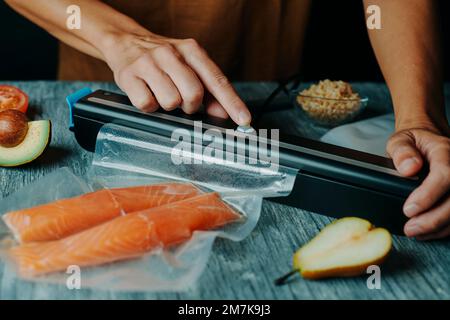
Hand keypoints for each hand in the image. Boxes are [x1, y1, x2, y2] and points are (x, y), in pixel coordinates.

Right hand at [101, 32, 250, 124]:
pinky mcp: (129, 76)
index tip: (244, 120)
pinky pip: (147, 105)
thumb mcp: (189, 66)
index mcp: (191, 51)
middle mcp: (171, 54)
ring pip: (171, 102)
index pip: (217, 80)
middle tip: (182, 100)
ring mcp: (148, 64)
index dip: (232, 102)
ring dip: (168, 105)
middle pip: (193, 94)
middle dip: (190, 105)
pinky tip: (148, 94)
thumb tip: (223, 114)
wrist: (126, 41)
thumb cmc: (163, 59)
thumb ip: (208, 90)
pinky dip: (149, 106)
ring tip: (162, 93)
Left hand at [387, 123, 449, 239]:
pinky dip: (443, 227)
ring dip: (439, 226)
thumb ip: (401, 151)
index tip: (409, 209)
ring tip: (415, 233)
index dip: (428, 195)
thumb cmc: (414, 142)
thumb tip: (408, 168)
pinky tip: (427, 232)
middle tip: (410, 228)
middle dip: (433, 218)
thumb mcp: (400, 140)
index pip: (444, 174)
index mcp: (444, 150)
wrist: (428, 142)